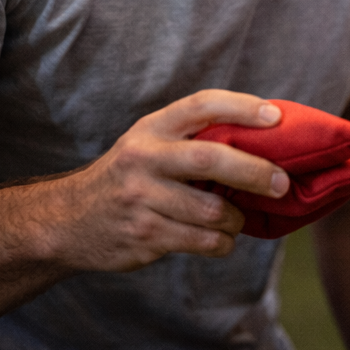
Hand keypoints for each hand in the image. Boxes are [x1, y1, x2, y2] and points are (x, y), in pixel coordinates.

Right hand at [39, 90, 290, 271]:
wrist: (67, 221)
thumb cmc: (130, 175)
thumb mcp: (150, 144)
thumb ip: (194, 139)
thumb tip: (266, 141)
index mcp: (153, 128)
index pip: (202, 106)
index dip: (242, 107)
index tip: (276, 117)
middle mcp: (144, 158)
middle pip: (212, 159)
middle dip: (255, 172)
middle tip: (282, 184)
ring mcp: (141, 198)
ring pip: (211, 210)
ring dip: (236, 218)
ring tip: (239, 218)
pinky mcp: (143, 234)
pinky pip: (201, 241)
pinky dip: (222, 243)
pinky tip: (222, 239)